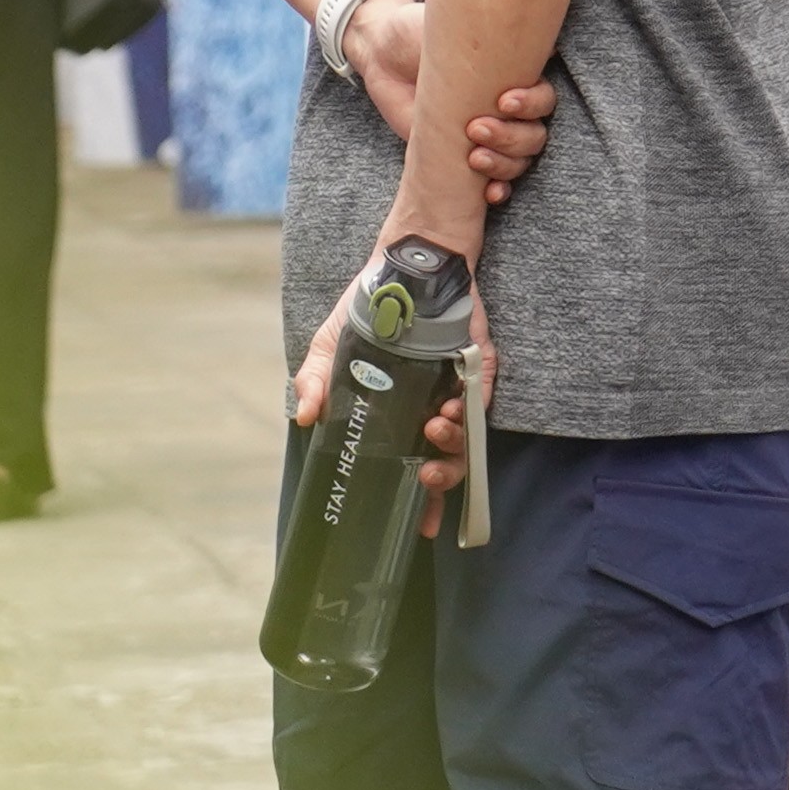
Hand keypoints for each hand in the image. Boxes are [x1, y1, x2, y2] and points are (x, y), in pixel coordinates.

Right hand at [289, 243, 490, 525]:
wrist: (405, 263)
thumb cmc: (369, 309)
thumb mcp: (331, 345)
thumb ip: (315, 379)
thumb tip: (306, 416)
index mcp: (404, 416)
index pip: (418, 466)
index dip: (423, 499)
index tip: (421, 525)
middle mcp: (435, 409)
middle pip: (450, 459)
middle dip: (441, 476)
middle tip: (425, 474)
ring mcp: (459, 389)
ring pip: (468, 434)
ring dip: (453, 442)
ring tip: (433, 429)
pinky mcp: (479, 366)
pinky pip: (482, 397)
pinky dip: (470, 409)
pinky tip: (451, 405)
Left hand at [343, 0, 555, 205]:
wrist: (384, 55)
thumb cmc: (420, 33)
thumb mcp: (453, 26)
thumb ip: (490, 32)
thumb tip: (540, 37)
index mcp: (513, 77)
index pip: (544, 100)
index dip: (532, 105)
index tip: (504, 101)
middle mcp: (505, 109)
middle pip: (534, 136)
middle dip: (511, 138)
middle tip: (475, 128)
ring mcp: (486, 136)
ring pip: (519, 161)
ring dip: (503, 164)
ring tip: (473, 157)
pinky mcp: (462, 156)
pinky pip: (494, 182)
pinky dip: (498, 189)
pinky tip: (489, 192)